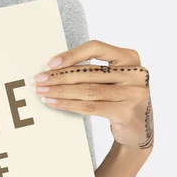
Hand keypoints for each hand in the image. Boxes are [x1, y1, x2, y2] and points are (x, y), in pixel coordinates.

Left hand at [34, 40, 153, 151]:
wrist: (138, 128)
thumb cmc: (118, 98)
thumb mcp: (112, 79)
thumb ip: (92, 72)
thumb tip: (53, 69)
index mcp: (129, 58)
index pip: (96, 48)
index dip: (72, 55)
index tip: (51, 64)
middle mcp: (134, 73)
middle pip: (88, 72)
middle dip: (59, 76)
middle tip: (39, 80)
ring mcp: (132, 93)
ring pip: (88, 90)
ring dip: (60, 91)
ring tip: (42, 92)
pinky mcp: (125, 112)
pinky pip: (90, 107)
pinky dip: (68, 104)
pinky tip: (53, 103)